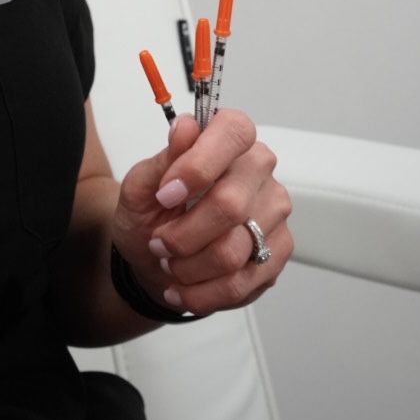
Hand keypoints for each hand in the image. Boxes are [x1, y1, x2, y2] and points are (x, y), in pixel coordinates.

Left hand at [111, 108, 291, 316]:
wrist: (157, 256)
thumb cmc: (153, 212)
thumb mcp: (142, 184)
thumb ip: (165, 159)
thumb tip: (186, 127)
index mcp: (228, 139)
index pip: (233, 132)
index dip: (198, 165)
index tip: (166, 194)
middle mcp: (259, 170)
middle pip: (230, 205)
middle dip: (183, 235)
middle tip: (158, 242)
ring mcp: (274, 212)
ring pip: (233, 251)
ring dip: (189, 267)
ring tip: (169, 263)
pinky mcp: (277, 253)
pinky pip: (240, 283)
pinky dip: (201, 292)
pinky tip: (182, 287)